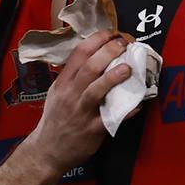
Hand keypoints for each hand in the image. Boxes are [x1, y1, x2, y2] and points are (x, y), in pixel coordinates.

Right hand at [28, 32, 129, 177]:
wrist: (47, 151)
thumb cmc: (55, 120)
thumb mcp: (57, 94)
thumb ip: (73, 77)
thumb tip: (95, 59)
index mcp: (63, 83)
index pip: (78, 54)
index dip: (96, 40)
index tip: (110, 33)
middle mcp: (70, 95)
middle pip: (89, 67)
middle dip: (108, 52)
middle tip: (123, 44)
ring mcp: (81, 112)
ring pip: (96, 90)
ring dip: (113, 76)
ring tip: (128, 68)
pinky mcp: (91, 130)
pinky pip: (111, 118)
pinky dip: (126, 110)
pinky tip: (137, 103)